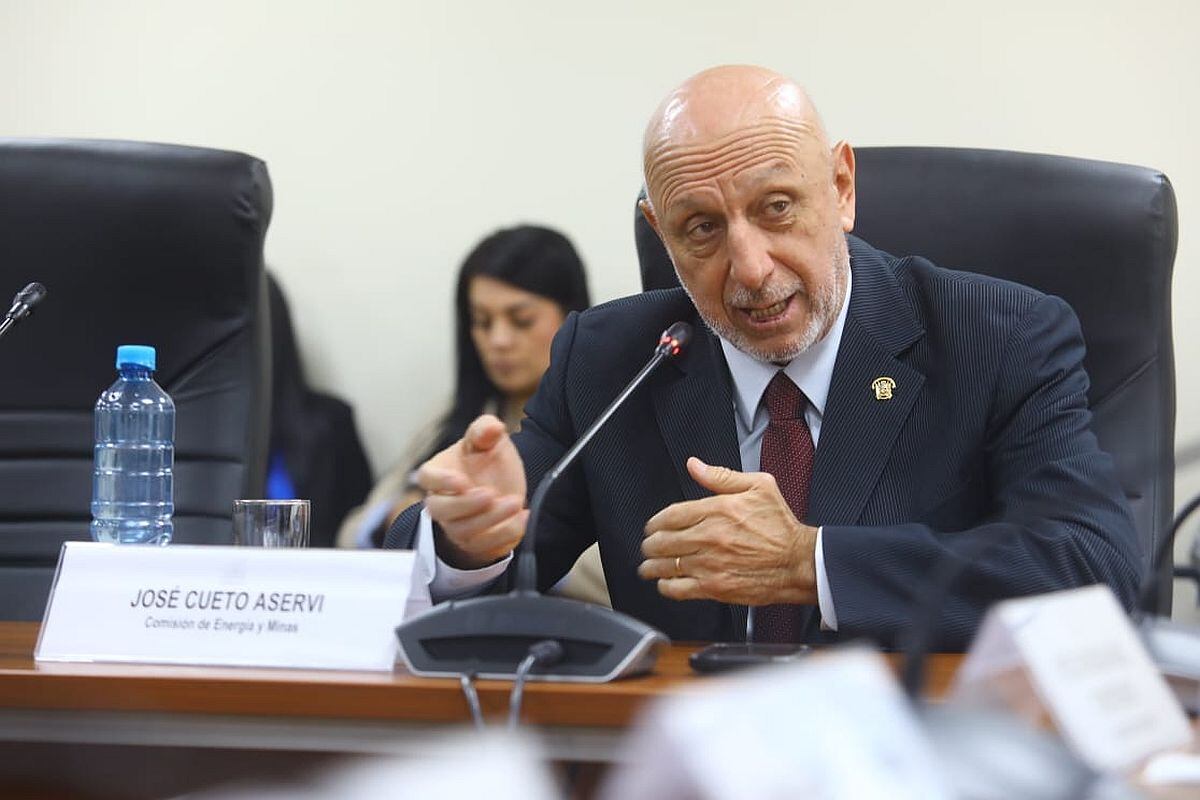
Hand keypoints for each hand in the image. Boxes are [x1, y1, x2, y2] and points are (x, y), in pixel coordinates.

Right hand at [415, 414, 527, 568]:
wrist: (503, 485)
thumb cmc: (486, 460)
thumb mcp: (488, 439)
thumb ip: (485, 429)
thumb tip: (491, 428)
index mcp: (438, 473)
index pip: (427, 478)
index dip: (440, 481)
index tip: (461, 480)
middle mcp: (442, 503)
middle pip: (441, 511)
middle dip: (467, 505)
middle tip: (492, 494)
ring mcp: (457, 526)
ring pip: (464, 532)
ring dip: (490, 520)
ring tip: (515, 503)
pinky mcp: (476, 544)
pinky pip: (485, 547)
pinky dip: (505, 534)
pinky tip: (522, 517)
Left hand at [638, 457, 817, 604]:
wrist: (799, 562)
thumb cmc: (781, 526)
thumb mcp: (758, 486)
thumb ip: (721, 476)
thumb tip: (694, 465)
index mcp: (718, 511)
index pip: (671, 515)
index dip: (654, 522)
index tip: (651, 526)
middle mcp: (710, 537)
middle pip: (662, 541)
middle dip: (649, 544)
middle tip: (648, 546)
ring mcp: (710, 564)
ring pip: (666, 566)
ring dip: (651, 566)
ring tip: (648, 565)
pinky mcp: (715, 587)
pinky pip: (678, 589)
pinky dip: (665, 586)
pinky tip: (665, 583)